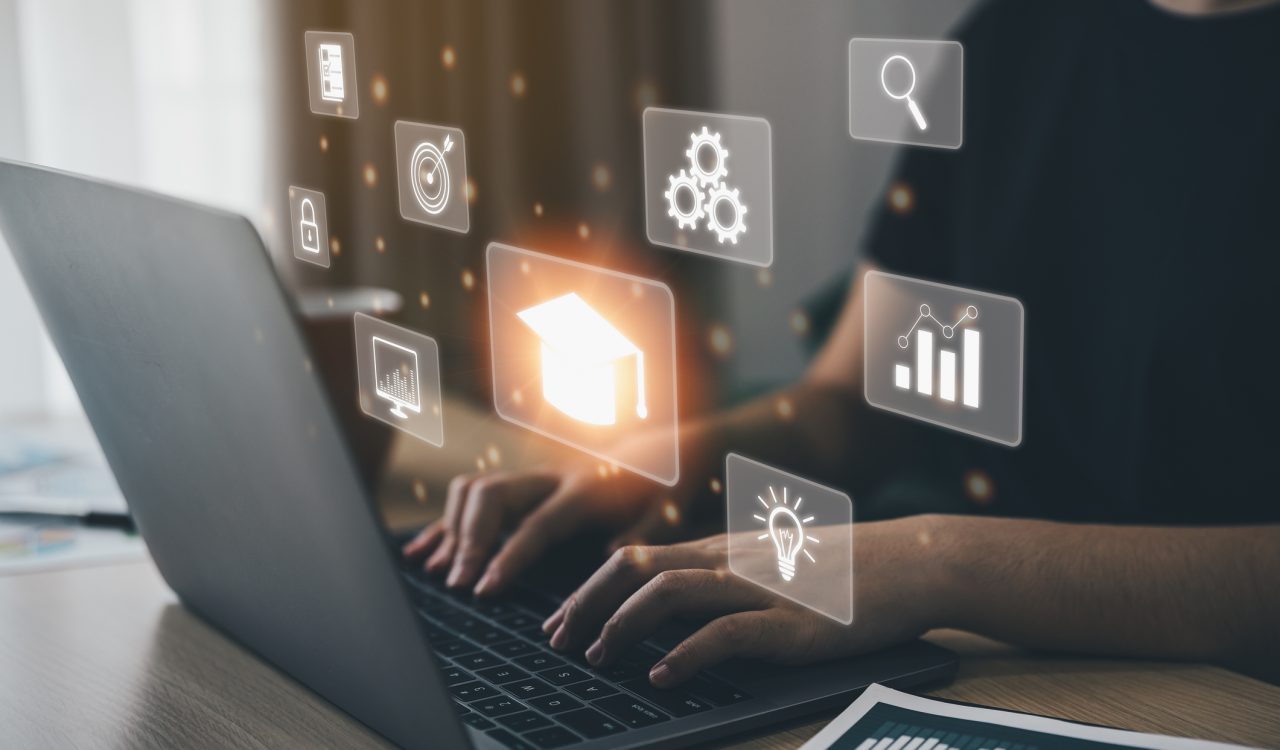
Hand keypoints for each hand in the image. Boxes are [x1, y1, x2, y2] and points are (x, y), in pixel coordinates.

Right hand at [401, 431, 699, 595]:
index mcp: (586, 490)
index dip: (507, 557)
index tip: (482, 589)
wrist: (660, 448)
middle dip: (467, 539)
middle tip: (456, 582)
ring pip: (475, 489)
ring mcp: (531, 478)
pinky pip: (472, 497)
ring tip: (436, 570)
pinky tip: (421, 552)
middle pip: (492, 496)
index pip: (536, 525)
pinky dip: (445, 524)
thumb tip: (612, 559)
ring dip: (450, 528)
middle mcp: (551, 477)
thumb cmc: (663, 487)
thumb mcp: (667, 512)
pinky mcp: (521, 485)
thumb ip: (642, 535)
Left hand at [540, 517, 946, 686]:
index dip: (589, 589)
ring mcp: (760, 588)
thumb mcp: (772, 563)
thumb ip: (725, 576)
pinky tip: (660, 677)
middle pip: (637, 570)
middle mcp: (731, 561)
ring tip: (597, 657)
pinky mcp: (791, 622)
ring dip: (622, 626)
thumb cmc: (846, 567)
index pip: (637, 557)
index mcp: (723, 549)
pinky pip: (725, 633)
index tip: (561, 620)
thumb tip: (677, 602)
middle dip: (587, 605)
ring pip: (670, 594)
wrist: (913, 560)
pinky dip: (685, 656)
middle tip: (556, 641)